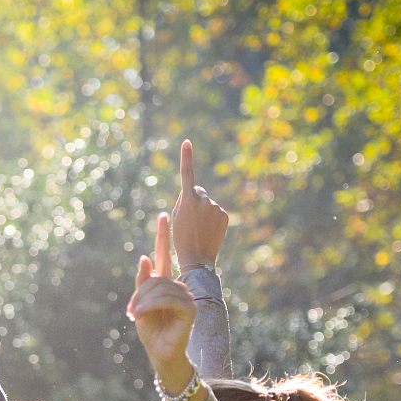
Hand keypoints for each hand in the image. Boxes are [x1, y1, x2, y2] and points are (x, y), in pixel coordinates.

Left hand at [126, 215, 198, 392]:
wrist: (159, 352)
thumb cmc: (150, 329)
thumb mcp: (139, 304)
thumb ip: (143, 282)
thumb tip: (144, 257)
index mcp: (165, 283)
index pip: (165, 254)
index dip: (163, 236)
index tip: (163, 216)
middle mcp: (178, 287)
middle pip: (156, 277)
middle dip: (139, 293)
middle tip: (131, 311)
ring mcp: (186, 296)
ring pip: (160, 287)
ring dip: (143, 301)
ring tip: (136, 315)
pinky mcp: (190, 308)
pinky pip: (168, 299)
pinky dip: (151, 305)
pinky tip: (142, 314)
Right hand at [168, 138, 229, 270]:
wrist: (197, 258)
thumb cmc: (181, 238)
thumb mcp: (176, 217)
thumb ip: (184, 199)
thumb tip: (194, 188)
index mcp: (188, 201)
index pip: (187, 175)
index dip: (186, 157)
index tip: (187, 142)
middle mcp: (204, 201)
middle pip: (198, 192)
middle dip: (194, 200)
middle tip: (189, 220)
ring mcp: (216, 208)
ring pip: (207, 203)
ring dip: (203, 212)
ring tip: (199, 229)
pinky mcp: (224, 215)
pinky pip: (216, 211)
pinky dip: (212, 219)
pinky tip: (209, 231)